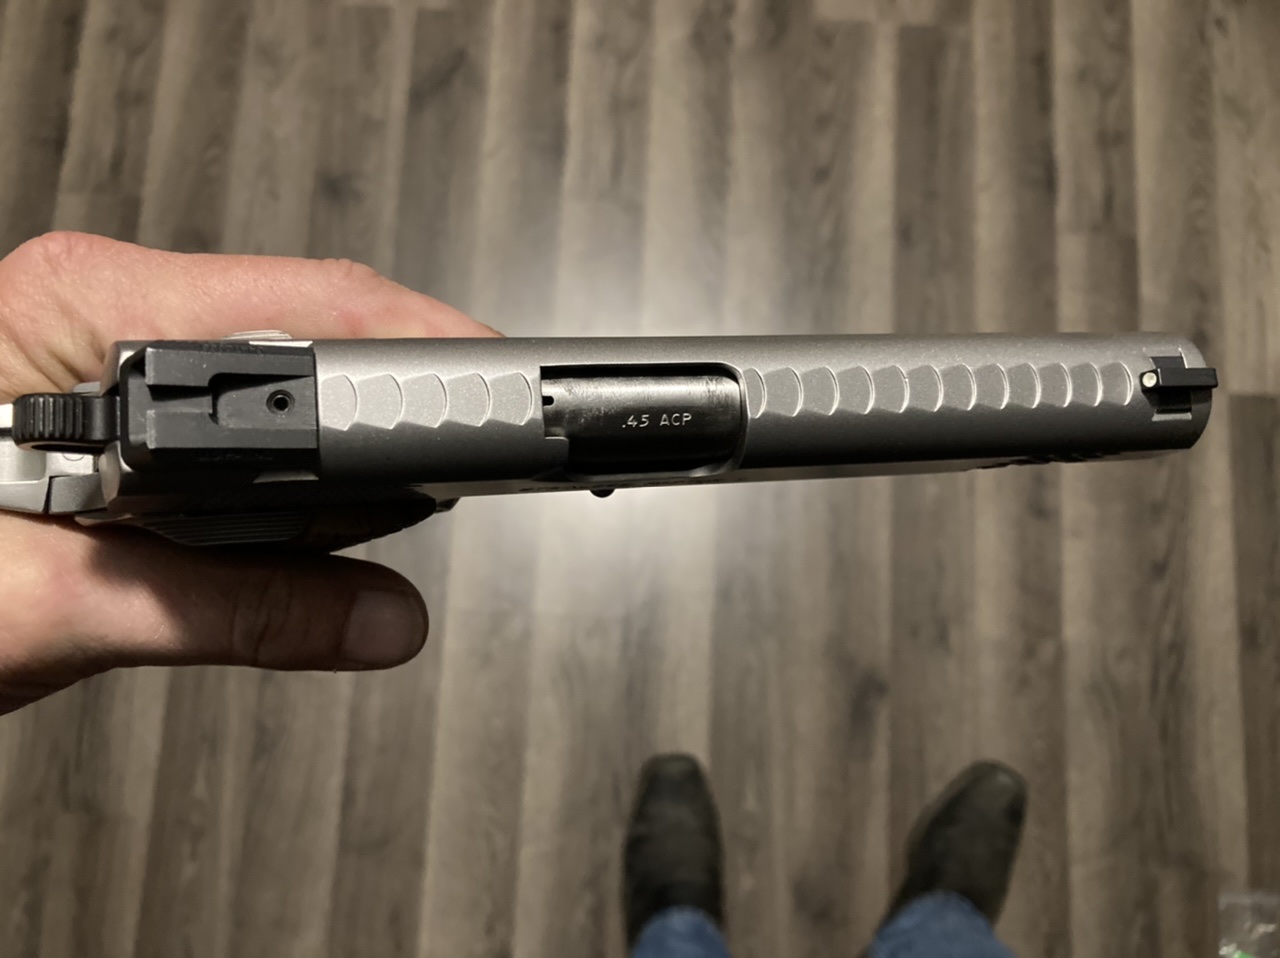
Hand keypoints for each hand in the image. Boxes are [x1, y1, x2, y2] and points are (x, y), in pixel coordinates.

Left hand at [0, 232, 498, 713]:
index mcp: (82, 306)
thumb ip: (239, 617)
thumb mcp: (57, 606)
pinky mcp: (126, 406)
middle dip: (403, 406)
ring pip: (292, 381)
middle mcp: (108, 312)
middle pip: (317, 333)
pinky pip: (255, 426)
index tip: (499, 408)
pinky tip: (324, 521)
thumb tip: (381, 622)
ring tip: (400, 508)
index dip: (422, 358)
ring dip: (353, 449)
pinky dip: (304, 480)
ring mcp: (118, 354)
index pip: (311, 306)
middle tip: (476, 469)